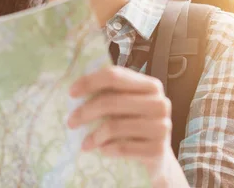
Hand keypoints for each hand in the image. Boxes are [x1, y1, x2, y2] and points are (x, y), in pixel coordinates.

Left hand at [68, 66, 178, 185]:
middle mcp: (160, 103)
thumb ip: (112, 93)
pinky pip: (122, 147)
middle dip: (85, 112)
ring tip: (85, 144)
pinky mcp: (158, 149)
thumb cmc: (137, 127)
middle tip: (71, 122)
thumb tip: (77, 88)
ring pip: (114, 126)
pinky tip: (102, 151)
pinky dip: (106, 149)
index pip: (115, 76)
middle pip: (111, 101)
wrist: (158, 158)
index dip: (90, 82)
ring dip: (94, 136)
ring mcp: (162, 126)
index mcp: (151, 85)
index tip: (71, 93)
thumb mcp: (128, 106)